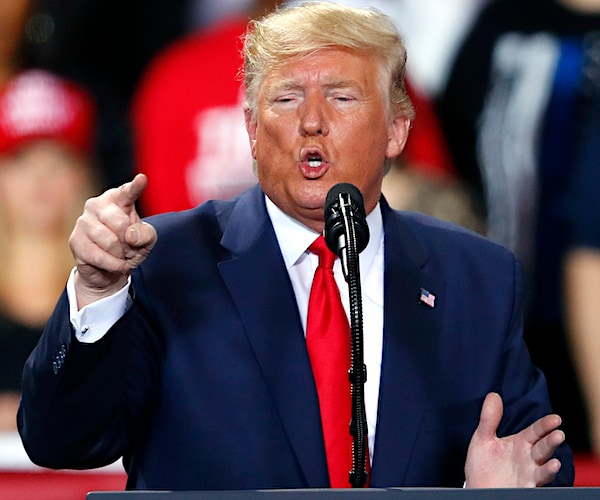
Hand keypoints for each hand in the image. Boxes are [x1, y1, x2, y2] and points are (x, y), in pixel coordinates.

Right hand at [69, 173, 157, 307]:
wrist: (111, 268)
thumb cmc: (130, 246)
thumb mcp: (146, 240)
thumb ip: (145, 234)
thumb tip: (131, 235)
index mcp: (117, 198)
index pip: (127, 192)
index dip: (135, 187)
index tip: (142, 179)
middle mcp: (96, 204)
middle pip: (120, 223)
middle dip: (129, 242)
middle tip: (128, 246)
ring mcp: (83, 221)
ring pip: (110, 241)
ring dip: (120, 255)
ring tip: (120, 255)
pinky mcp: (75, 240)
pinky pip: (99, 256)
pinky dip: (113, 265)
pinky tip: (115, 264)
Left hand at [464, 392, 564, 486]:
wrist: (477, 489)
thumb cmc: (482, 464)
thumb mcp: (482, 438)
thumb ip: (489, 418)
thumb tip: (493, 395)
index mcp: (520, 443)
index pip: (536, 431)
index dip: (545, 425)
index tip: (555, 419)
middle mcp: (528, 458)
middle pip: (543, 447)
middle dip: (551, 441)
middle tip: (558, 433)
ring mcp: (528, 474)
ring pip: (544, 468)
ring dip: (551, 465)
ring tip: (555, 460)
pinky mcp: (526, 487)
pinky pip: (538, 482)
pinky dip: (544, 476)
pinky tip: (549, 470)